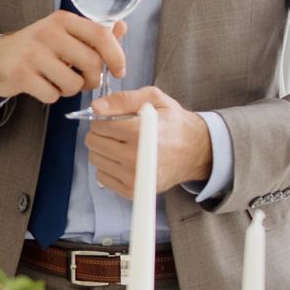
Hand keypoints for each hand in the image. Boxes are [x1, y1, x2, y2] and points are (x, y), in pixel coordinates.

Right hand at [0, 10, 123, 103]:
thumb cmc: (37, 47)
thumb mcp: (64, 33)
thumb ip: (93, 33)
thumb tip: (122, 27)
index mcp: (63, 20)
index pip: (101, 34)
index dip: (116, 55)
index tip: (119, 70)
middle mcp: (48, 33)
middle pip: (91, 62)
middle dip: (93, 79)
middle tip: (86, 81)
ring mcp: (33, 54)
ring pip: (73, 83)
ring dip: (71, 90)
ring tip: (60, 81)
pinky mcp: (22, 75)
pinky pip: (52, 95)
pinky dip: (52, 96)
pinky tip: (44, 86)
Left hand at [83, 86, 212, 196]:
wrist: (195, 151)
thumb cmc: (174, 124)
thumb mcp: (154, 99)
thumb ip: (123, 99)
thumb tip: (96, 107)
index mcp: (140, 132)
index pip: (99, 126)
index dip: (101, 119)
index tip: (110, 119)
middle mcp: (135, 157)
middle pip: (94, 143)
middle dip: (100, 133)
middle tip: (114, 131)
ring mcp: (133, 177)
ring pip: (95, 160)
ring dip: (102, 149)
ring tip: (119, 144)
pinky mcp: (132, 190)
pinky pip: (102, 177)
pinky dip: (107, 166)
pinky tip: (121, 159)